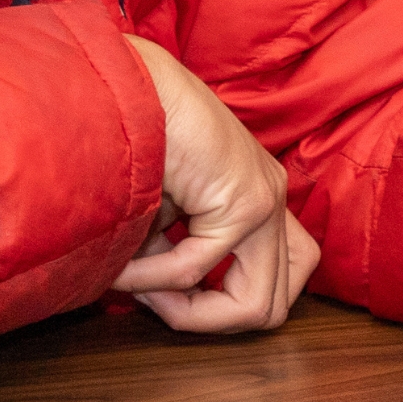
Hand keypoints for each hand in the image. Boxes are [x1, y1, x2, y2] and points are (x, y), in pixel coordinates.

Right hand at [114, 36, 318, 333]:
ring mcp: (267, 200)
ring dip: (186, 312)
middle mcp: (273, 198)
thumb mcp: (159, 206)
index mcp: (259, 195)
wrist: (125, 81)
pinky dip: (147, 280)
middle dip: (209, 321)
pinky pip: (193, 270)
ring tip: (137, 287)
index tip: (169, 292)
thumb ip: (168, 254)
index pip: (285, 276)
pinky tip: (117, 265)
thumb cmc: (132, 134)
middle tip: (156, 302)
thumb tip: (154, 303)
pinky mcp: (245, 200)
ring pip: (258, 307)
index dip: (224, 304)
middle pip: (276, 305)